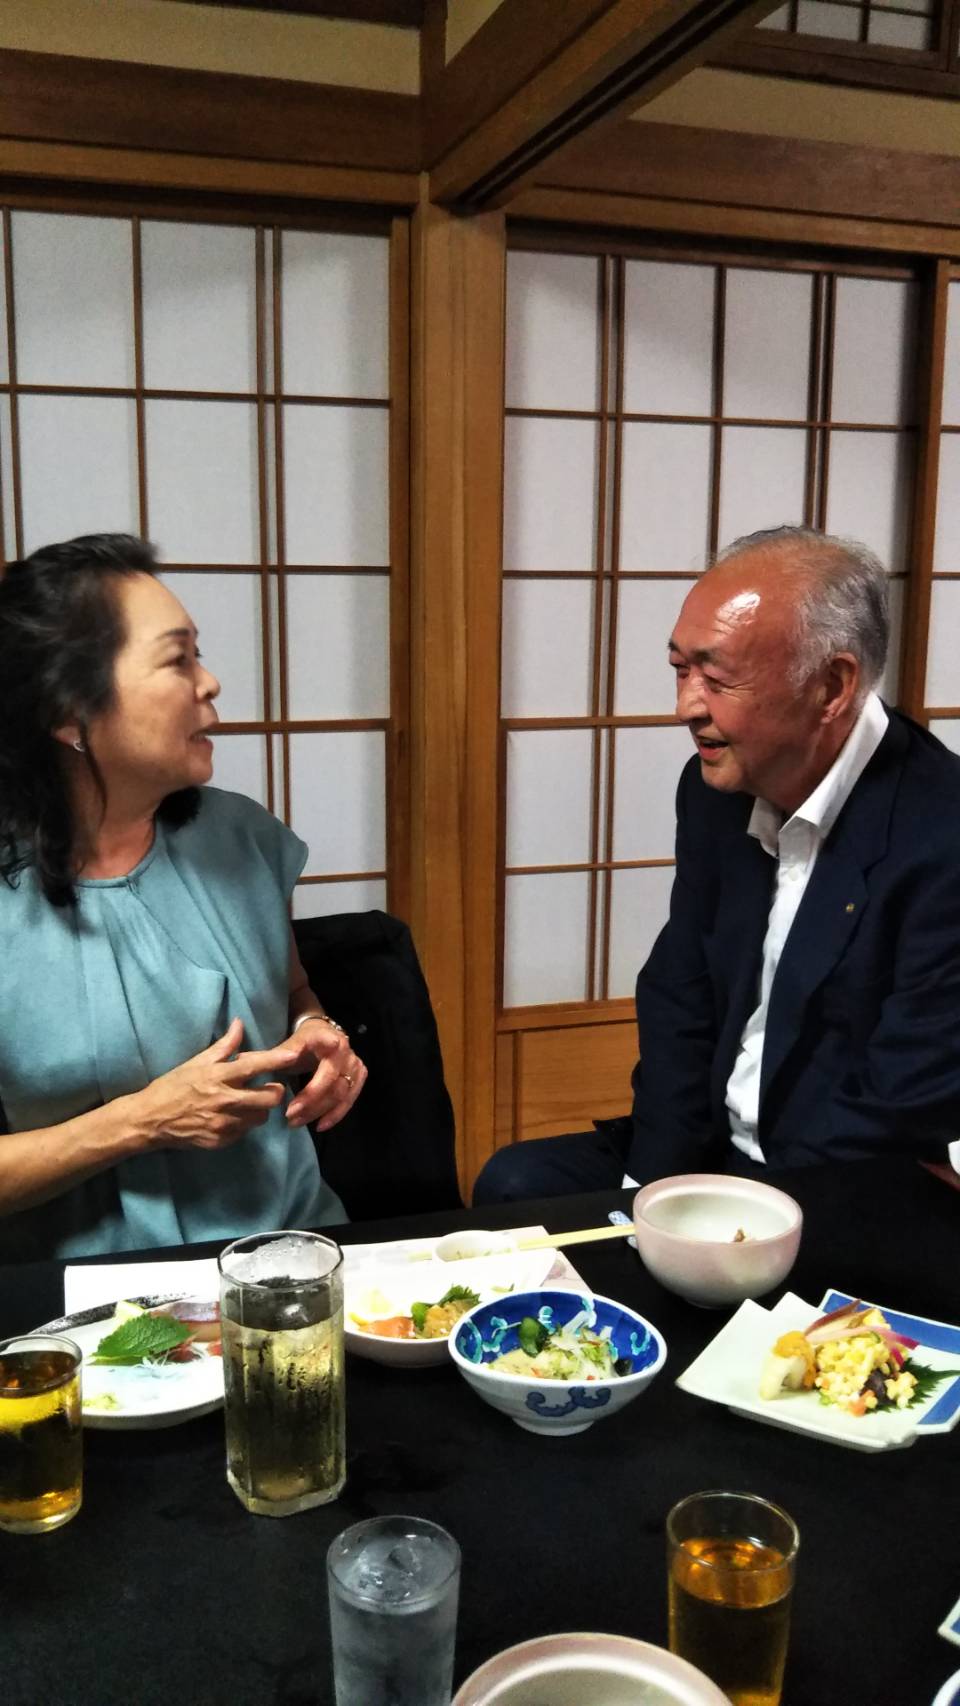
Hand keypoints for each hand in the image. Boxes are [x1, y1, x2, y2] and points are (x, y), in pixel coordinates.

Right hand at [133, 1018, 299, 1150]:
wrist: (150, 1120)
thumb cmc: (172, 1086)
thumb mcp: (196, 1062)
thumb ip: (223, 1046)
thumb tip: (239, 1023)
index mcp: (218, 1076)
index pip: (254, 1066)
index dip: (276, 1060)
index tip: (293, 1055)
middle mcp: (224, 1101)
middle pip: (269, 1098)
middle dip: (274, 1091)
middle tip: (269, 1087)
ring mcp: (224, 1124)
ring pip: (260, 1117)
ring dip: (259, 1109)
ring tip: (248, 1103)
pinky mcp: (220, 1141)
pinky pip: (244, 1131)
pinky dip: (243, 1123)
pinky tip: (231, 1116)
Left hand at [283, 1019, 366, 1131]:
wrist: (322, 1035)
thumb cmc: (304, 1041)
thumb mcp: (292, 1042)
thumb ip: (284, 1052)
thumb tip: (285, 1059)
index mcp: (328, 1037)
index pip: (330, 1043)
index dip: (330, 1046)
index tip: (327, 1051)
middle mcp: (346, 1051)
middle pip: (333, 1081)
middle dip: (311, 1101)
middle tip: (289, 1114)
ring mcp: (355, 1065)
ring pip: (341, 1094)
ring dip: (319, 1112)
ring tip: (297, 1122)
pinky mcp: (359, 1077)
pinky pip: (349, 1101)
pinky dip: (335, 1115)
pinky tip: (320, 1125)